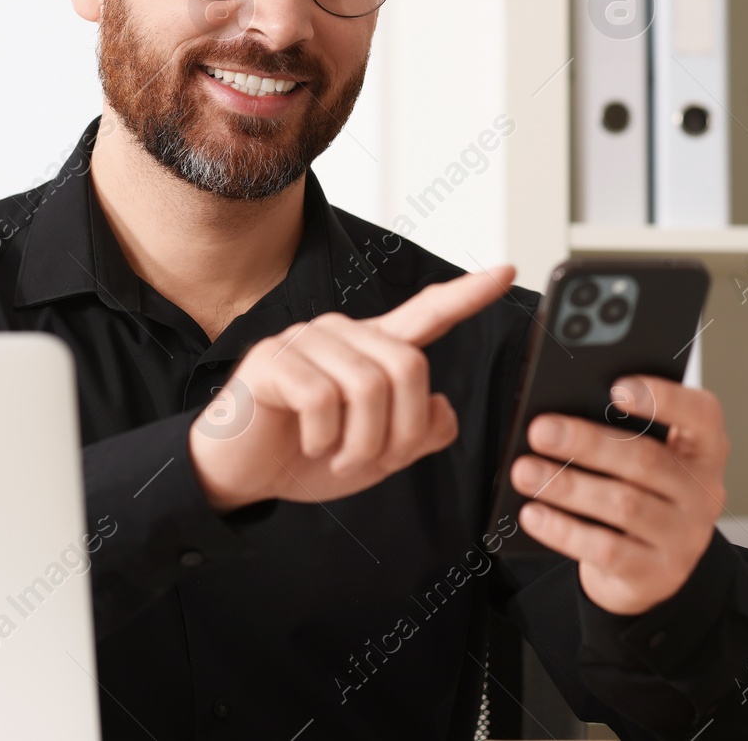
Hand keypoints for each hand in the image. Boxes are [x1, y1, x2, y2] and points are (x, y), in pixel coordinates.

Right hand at [189, 265, 515, 511]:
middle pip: (409, 367)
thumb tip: (441, 409)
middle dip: (400, 430)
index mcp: (373, 349)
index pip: (428, 314)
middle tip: (370, 459)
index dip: (468, 295)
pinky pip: (323, 399)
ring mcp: (307, 341)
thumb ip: (417, 434)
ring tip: (336, 455)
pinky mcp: (274, 360)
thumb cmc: (305, 455)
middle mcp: (344, 333)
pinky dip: (323, 438)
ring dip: (360, 442)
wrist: (240, 475)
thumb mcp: (376, 455)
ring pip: (369, 386)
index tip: (506, 272)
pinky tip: (308, 442)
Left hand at [509, 375, 728, 614]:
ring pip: (624, 505)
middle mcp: (703, 492)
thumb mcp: (641, 462)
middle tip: (540, 430)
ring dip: (567, 486)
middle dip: (587, 443)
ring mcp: (684, 537)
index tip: (616, 388)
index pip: (702, 415)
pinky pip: (606, 550)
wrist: (649, 572)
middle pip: (647, 460)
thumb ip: (619, 434)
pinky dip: (564, 530)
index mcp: (704, 450)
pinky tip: (533, 514)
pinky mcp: (656, 574)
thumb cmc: (638, 494)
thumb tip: (560, 418)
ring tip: (524, 472)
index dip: (664, 398)